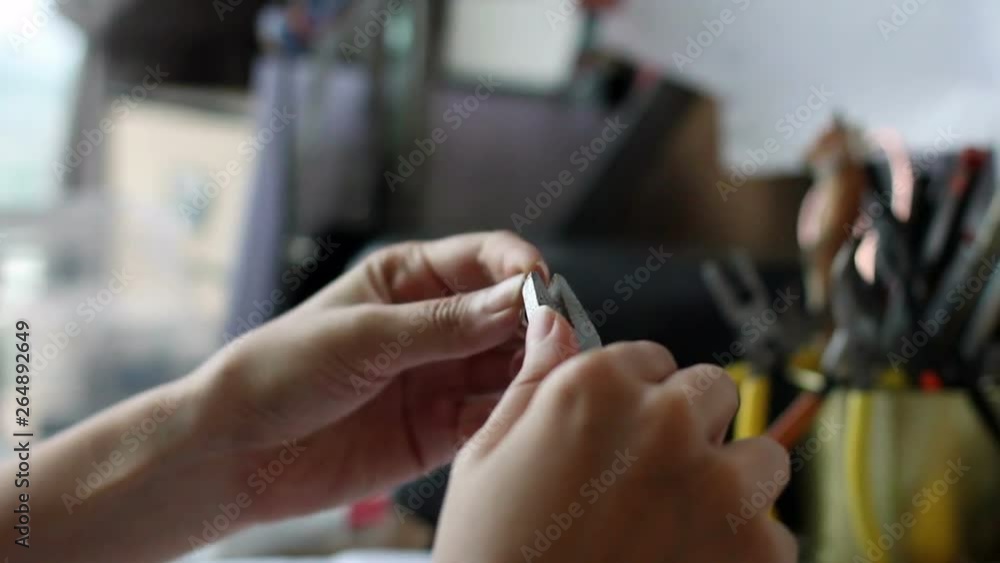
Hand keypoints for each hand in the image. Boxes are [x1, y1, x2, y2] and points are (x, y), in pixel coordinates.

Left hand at [188, 231, 547, 521]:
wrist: (238, 452)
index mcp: (410, 280)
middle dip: (535, 326)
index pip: (485, 260)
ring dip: (529, 373)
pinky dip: (508, 417)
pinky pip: (488, 419)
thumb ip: (444, 324)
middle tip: (555, 343)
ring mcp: (438, 378)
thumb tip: (520, 299)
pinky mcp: (439, 431)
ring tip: (543, 381)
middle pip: (508, 316)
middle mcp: (433, 326)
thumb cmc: (282, 369)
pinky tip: (516, 418)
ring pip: (507, 368)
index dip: (520, 270)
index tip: (542, 290)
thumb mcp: (364, 336)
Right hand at [434, 306, 796, 562]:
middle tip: (652, 482)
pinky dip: (744, 553)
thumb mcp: (486, 459)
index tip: (624, 433)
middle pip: (712, 392)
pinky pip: (775, 532)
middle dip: (691, 428)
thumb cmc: (494, 556)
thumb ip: (532, 383)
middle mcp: (664, 422)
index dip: (637, 398)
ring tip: (681, 528)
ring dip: (733, 483)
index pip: (651, 358)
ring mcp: (718, 485)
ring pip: (762, 456)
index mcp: (595, 388)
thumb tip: (551, 325)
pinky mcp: (756, 550)